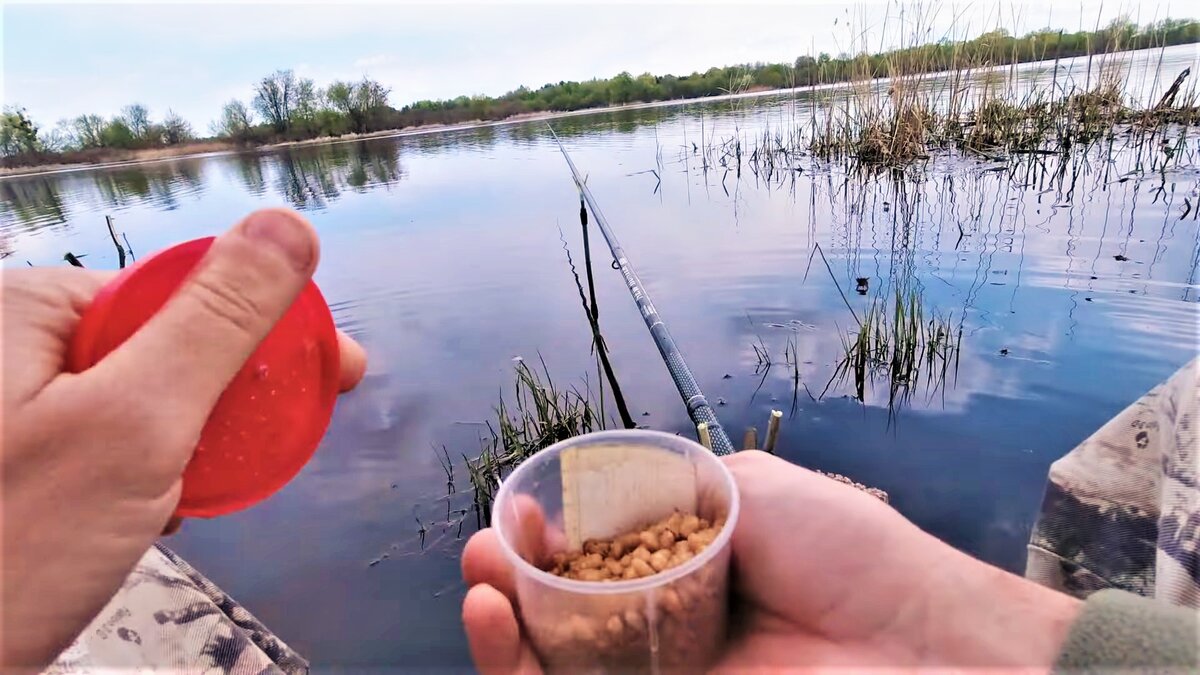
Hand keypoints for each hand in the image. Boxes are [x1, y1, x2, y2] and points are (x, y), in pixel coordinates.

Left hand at [0, 208, 366, 670]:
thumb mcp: (136, 424)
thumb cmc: (5, 551)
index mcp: (29, 310)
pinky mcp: (25, 466)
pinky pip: (112, 446)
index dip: (268, 328)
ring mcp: (18, 410)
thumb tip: (288, 228)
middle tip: (281, 440)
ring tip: (205, 496)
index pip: (181, 289)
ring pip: (146, 400)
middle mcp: (17, 349)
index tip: (335, 367)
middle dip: (230, 397)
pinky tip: (161, 514)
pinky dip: (152, 477)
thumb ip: (216, 323)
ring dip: (194, 445)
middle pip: (167, 343)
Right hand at [461, 451, 1080, 671]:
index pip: (592, 564)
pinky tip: (505, 626)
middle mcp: (668, 629)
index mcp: (688, 571)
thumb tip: (594, 500)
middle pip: (563, 619)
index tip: (523, 511)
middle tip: (482, 555)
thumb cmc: (845, 554)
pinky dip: (529, 671)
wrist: (912, 639)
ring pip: (560, 667)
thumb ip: (666, 492)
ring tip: (479, 587)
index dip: (547, 542)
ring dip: (504, 633)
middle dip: (510, 587)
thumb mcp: (746, 490)